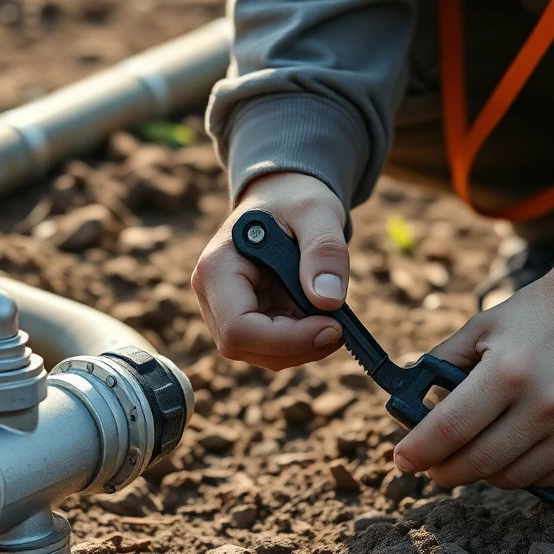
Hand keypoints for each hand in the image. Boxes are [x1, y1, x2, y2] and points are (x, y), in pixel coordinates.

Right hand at [191, 172, 349, 370]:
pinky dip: (302, 342)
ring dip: (303, 347)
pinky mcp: (245, 322)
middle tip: (342, 326)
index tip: (333, 326)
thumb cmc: (293, 199)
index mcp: (216, 268)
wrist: (282, 197)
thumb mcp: (316, 211)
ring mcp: (225, 313)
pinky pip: (271, 349)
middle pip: (247, 349)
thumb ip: (324, 250)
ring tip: (332, 316)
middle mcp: (212, 296)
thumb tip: (328, 301)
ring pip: (260, 355)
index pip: (239, 329)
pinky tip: (319, 316)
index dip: (286, 339)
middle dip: (299, 346)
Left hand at [394, 254, 553, 489]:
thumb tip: (411, 411)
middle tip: (432, 467)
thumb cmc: (535, 314)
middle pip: (477, 463)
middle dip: (444, 471)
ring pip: (510, 477)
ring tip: (471, 455)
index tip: (402, 460)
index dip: (419, 451)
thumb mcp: (480, 327)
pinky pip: (546, 478)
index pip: (449, 429)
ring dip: (481, 474)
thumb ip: (440, 366)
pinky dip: (520, 473)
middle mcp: (543, 405)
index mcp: (507, 372)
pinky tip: (509, 452)